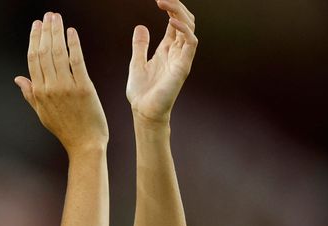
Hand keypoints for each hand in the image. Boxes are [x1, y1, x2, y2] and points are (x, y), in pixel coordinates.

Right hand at [15, 12, 108, 153]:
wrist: (85, 143)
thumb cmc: (65, 129)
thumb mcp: (42, 113)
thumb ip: (30, 94)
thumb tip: (18, 78)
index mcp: (39, 93)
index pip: (33, 60)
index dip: (34, 40)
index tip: (36, 25)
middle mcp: (50, 88)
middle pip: (44, 52)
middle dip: (45, 31)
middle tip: (47, 15)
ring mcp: (66, 87)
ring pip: (58, 53)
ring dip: (57, 32)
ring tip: (57, 18)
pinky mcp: (84, 87)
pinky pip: (76, 61)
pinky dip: (73, 44)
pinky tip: (71, 32)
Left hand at [126, 0, 197, 123]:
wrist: (143, 112)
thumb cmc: (141, 92)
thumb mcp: (136, 63)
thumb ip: (140, 46)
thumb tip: (141, 27)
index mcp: (167, 49)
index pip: (175, 22)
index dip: (170, 8)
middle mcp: (177, 51)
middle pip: (184, 21)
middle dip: (176, 6)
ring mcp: (182, 58)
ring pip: (190, 28)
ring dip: (179, 13)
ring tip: (166, 3)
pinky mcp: (183, 66)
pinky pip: (191, 43)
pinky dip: (184, 30)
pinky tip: (172, 22)